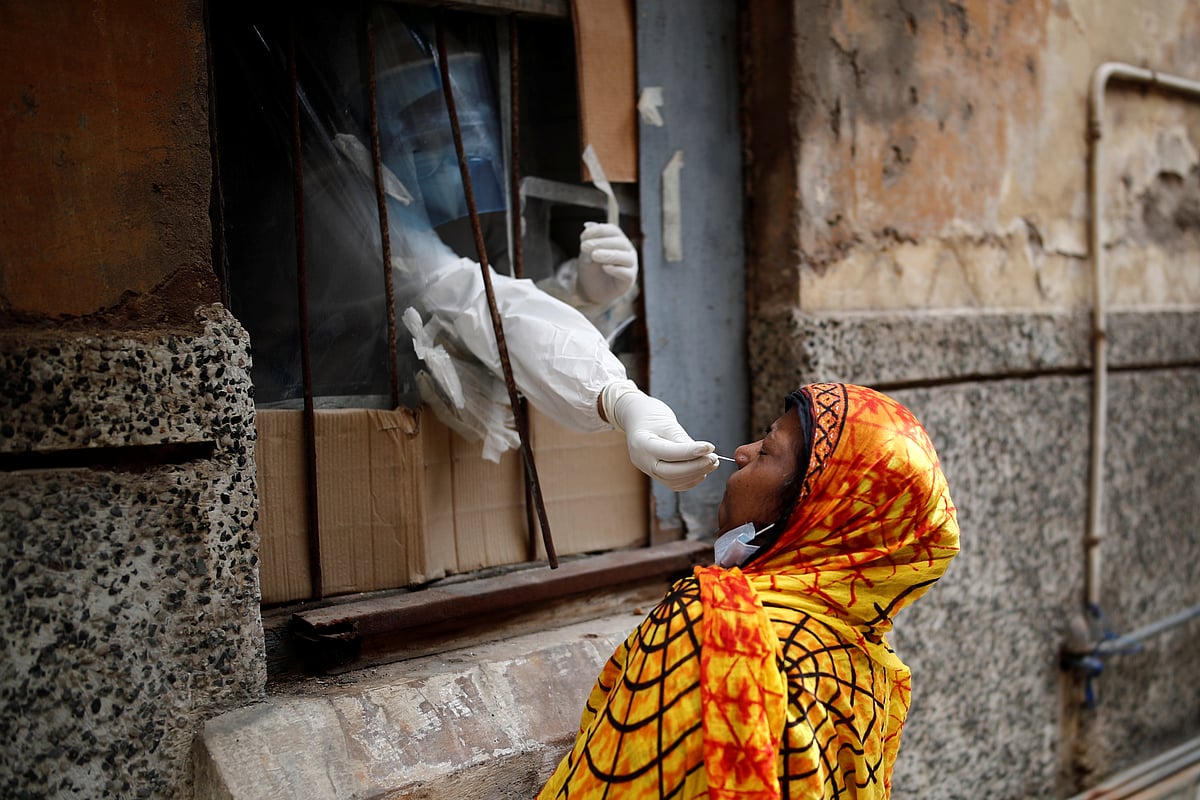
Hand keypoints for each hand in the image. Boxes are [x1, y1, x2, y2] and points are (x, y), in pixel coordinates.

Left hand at [577, 222, 637, 305]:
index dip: (598, 231)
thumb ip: (589, 242)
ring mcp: (630, 266)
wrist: (590, 290)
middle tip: (584, 246)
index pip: (613, 230)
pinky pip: (627, 274)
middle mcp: (627, 251)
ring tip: (594, 255)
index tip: (583, 236)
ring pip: (626, 257)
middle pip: (620, 242)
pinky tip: (605, 267)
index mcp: (618, 240)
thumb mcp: (586, 254)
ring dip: (609, 255)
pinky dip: (616, 270)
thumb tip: (589, 226)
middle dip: (601, 242)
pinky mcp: (629, 280)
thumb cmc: (591, 268)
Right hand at [601, 380, 717, 490]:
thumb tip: (704, 453)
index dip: (691, 452)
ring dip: (696, 474)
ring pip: (673, 481)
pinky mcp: (655, 475)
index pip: (670, 453)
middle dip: (696, 467)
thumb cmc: (652, 416)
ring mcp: (647, 470)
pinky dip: (689, 480)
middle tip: (714, 459)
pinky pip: (673, 484)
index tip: (710, 447)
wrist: (636, 418)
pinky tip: (702, 472)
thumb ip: (683, 440)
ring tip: (712, 463)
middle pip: (671, 472)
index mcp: (641, 444)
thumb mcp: (667, 422)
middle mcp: (642, 461)